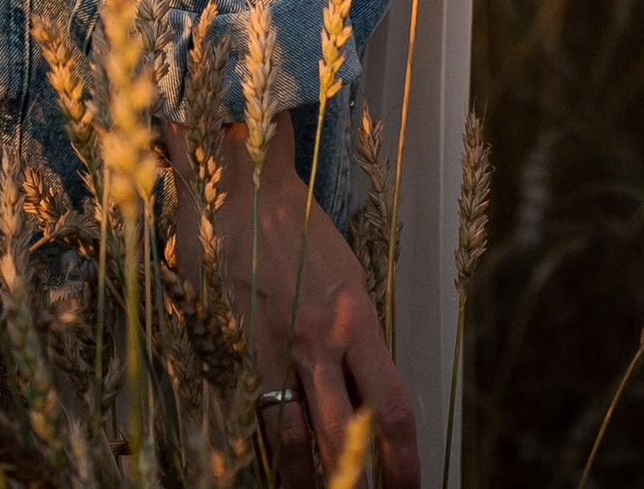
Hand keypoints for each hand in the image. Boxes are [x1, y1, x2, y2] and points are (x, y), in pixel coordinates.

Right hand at [203, 128, 417, 486]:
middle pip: (344, 438)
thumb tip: (369, 401)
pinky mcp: (234, 347)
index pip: (391, 409)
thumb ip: (356, 342)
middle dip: (358, 484)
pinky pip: (255, 414)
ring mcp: (272, 347)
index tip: (409, 488)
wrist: (245, 186)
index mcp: (356, 319)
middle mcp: (318, 340)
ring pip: (293, 441)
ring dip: (308, 481)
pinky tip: (275, 470)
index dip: (403, 462)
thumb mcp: (348, 280)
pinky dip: (267, 449)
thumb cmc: (302, 233)